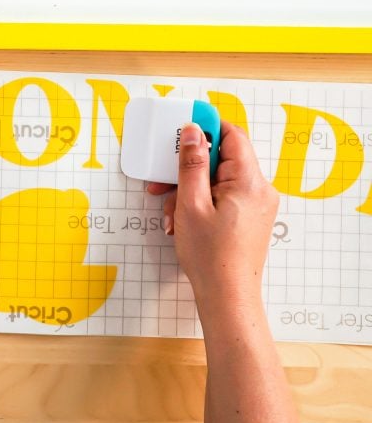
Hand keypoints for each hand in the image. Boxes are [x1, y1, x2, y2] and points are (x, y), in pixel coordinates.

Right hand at [147, 121, 279, 313]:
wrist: (227, 296)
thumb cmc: (211, 257)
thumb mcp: (191, 203)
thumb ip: (191, 164)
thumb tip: (192, 132)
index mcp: (250, 182)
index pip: (232, 135)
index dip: (206, 127)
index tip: (182, 126)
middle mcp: (259, 190)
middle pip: (221, 159)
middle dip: (188, 167)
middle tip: (162, 179)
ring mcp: (255, 204)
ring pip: (217, 179)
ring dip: (189, 189)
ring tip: (171, 210)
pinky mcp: (248, 216)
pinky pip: (221, 196)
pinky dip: (199, 201)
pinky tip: (181, 219)